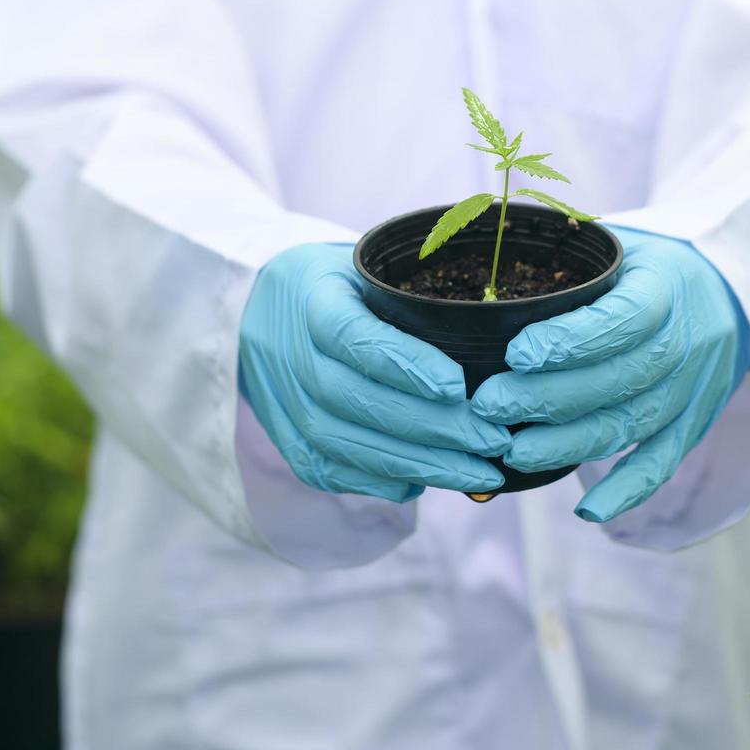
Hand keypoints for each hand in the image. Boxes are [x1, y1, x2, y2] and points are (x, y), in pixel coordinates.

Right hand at [239, 244, 507, 501]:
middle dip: (432, 428)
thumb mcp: (368, 266)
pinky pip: (329, 470)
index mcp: (312, 298)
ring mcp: (282, 401)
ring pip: (345, 443)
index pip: (353, 336)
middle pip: (356, 399)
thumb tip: (488, 334)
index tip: (457, 387)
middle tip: (492, 441)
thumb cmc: (338, 285)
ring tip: (477, 474)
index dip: (403, 364)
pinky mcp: (284, 438)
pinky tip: (424, 483)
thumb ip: (412, 295)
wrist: (257, 310)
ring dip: (416, 464)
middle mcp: (290, 353)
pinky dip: (378, 481)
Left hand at [470, 227, 749, 522]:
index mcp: (664, 290)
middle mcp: (683, 344)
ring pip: (629, 425)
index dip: (569, 340)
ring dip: (569, 444)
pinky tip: (587, 512)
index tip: (516, 353)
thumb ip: (569, 264)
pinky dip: (627, 492)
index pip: (621, 320)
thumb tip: (486, 281)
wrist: (730, 297)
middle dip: (547, 397)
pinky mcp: (692, 427)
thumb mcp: (621, 246)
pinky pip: (661, 465)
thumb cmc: (649, 270)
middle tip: (488, 405)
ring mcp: (690, 391)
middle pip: (617, 379)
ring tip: (513, 450)